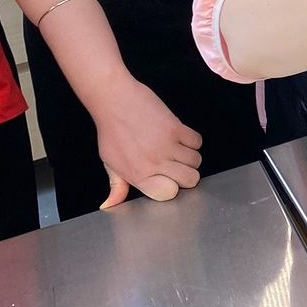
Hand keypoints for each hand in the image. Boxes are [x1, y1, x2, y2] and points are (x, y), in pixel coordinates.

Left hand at [92, 77, 202, 208]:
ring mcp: (168, 145)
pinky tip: (180, 139)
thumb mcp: (109, 163)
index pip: (169, 193)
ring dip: (190, 158)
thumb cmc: (112, 130)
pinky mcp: (176, 128)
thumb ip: (116, 187)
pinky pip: (197, 141)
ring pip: (196, 161)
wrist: (116, 101)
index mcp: (138, 175)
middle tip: (177, 168)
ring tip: (178, 151)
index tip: (167, 182)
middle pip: (190, 179)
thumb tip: (109, 205)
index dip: (171, 189)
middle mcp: (155, 162)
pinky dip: (193, 142)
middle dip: (186, 176)